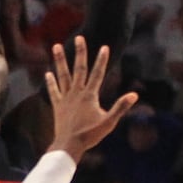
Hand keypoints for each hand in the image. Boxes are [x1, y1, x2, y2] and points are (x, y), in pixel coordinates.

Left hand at [45, 38, 137, 162]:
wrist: (69, 145)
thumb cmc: (90, 135)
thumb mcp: (109, 122)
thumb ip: (120, 107)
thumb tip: (134, 95)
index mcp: (89, 95)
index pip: (98, 74)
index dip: (102, 60)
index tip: (104, 47)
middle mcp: (76, 93)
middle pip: (79, 69)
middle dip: (80, 52)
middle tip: (79, 37)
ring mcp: (65, 98)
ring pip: (63, 75)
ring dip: (60, 60)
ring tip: (56, 46)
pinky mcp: (57, 105)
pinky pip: (53, 91)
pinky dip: (50, 82)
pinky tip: (48, 73)